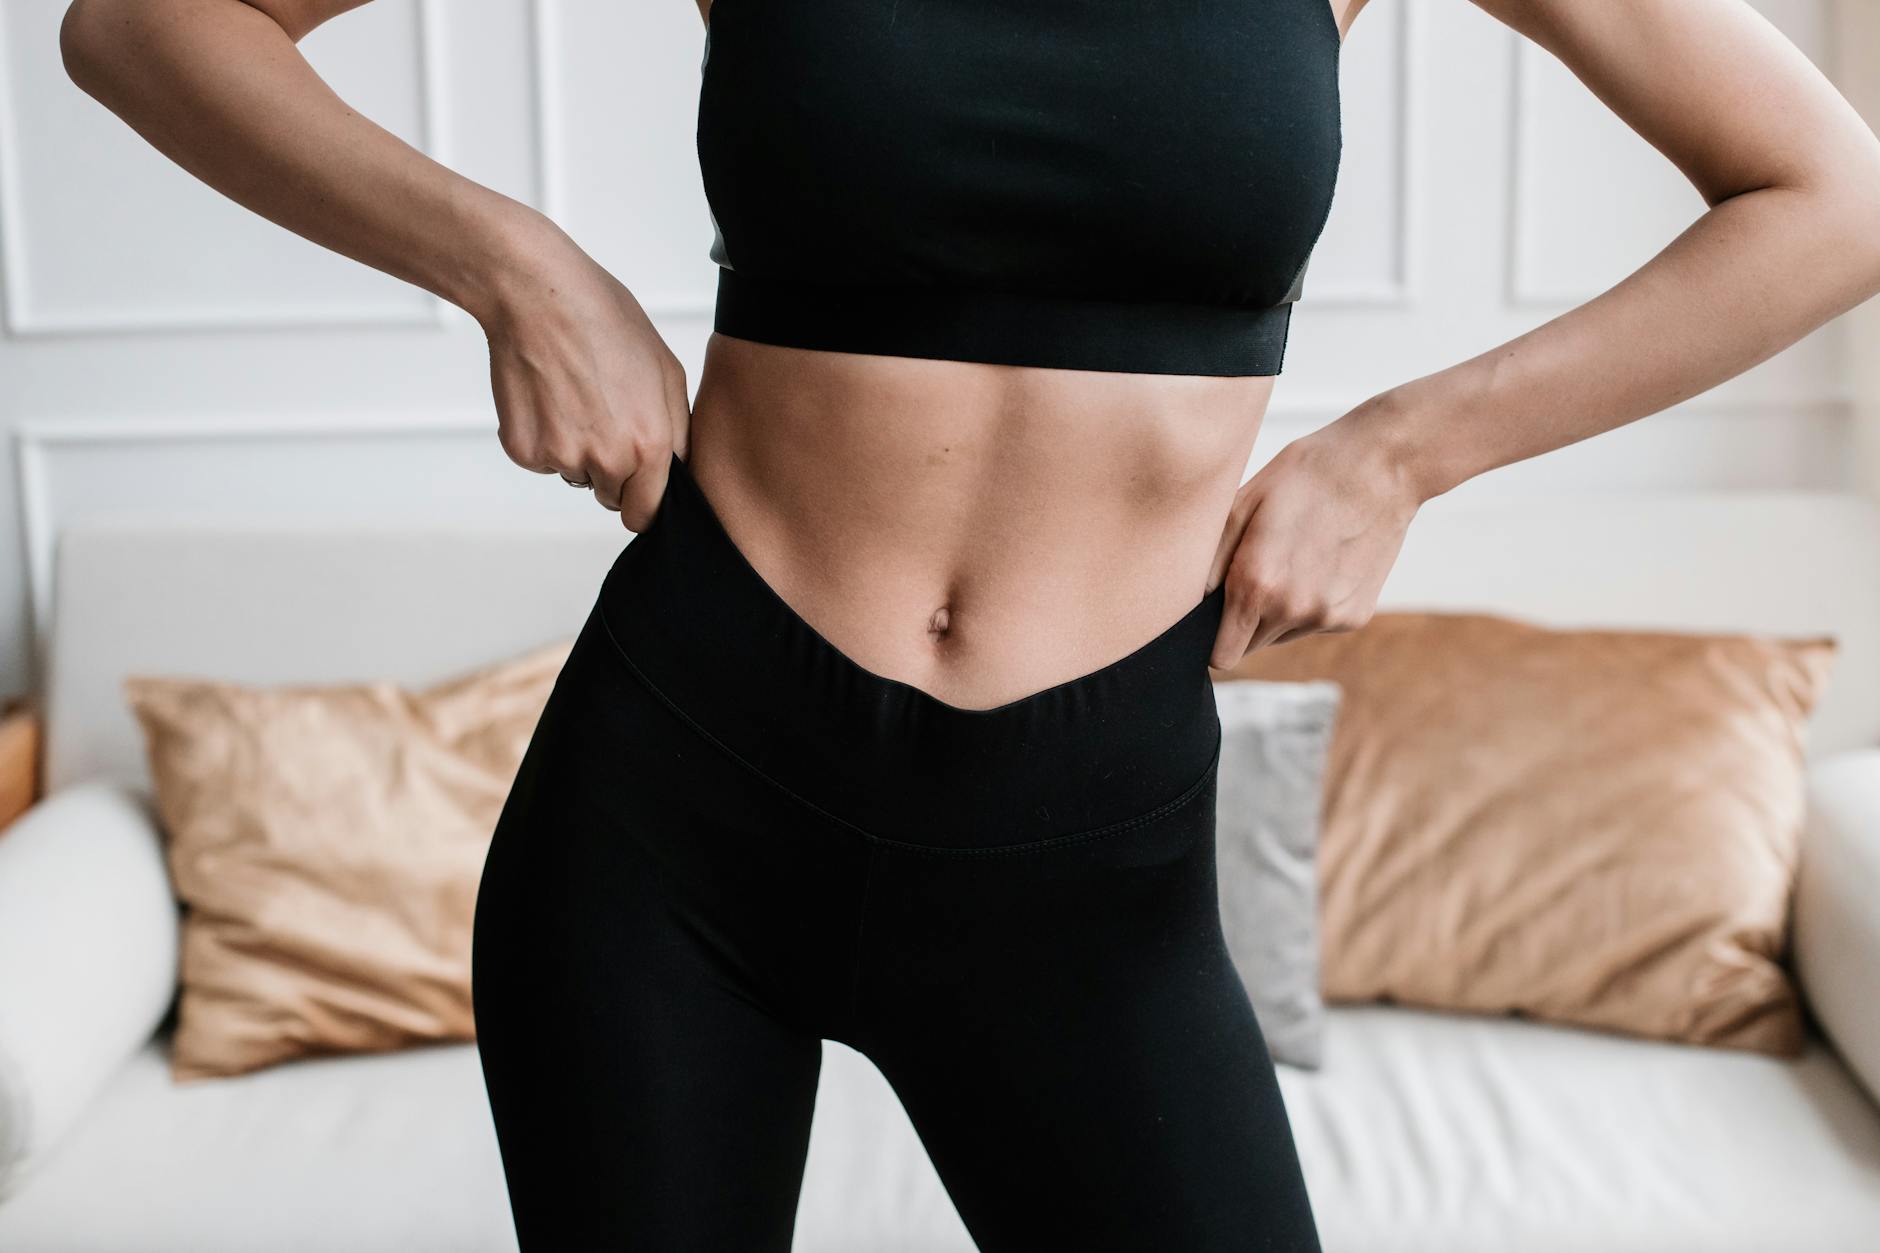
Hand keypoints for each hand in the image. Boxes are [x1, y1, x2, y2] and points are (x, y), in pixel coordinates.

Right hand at [478, 216, 690, 531]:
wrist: (538, 295)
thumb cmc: (604, 321)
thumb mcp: (666, 371)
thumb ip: (676, 431)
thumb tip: (674, 469)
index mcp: (649, 445)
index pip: (647, 513)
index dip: (644, 500)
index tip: (638, 487)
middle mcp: (607, 459)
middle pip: (612, 498)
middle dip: (612, 473)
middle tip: (603, 419)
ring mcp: (561, 457)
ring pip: (576, 475)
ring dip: (577, 450)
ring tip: (575, 396)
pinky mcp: (523, 450)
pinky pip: (542, 460)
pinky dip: (544, 438)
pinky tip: (547, 396)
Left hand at [1204, 420, 1422, 668]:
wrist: (1381, 467)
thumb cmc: (1305, 475)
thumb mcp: (1241, 504)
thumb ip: (1210, 563)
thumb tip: (1194, 603)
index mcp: (1257, 585)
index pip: (1222, 656)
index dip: (1212, 640)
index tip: (1214, 619)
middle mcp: (1292, 610)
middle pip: (1250, 646)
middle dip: (1244, 622)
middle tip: (1257, 573)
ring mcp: (1327, 616)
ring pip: (1283, 635)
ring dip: (1279, 611)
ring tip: (1295, 559)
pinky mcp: (1355, 616)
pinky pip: (1316, 623)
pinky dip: (1313, 603)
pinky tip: (1324, 562)